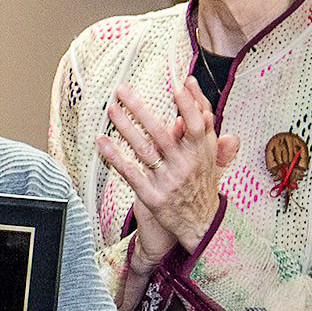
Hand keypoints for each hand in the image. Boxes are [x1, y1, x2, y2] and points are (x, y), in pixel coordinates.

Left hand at [96, 78, 238, 254]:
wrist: (200, 225)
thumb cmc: (201, 184)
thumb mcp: (210, 158)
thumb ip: (205, 127)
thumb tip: (199, 102)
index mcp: (202, 154)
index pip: (197, 124)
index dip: (190, 105)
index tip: (178, 84)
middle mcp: (186, 166)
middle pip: (162, 133)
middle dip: (141, 110)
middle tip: (122, 90)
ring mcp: (168, 181)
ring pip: (144, 149)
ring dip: (125, 127)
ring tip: (110, 109)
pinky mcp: (152, 196)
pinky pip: (130, 173)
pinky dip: (115, 156)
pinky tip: (101, 141)